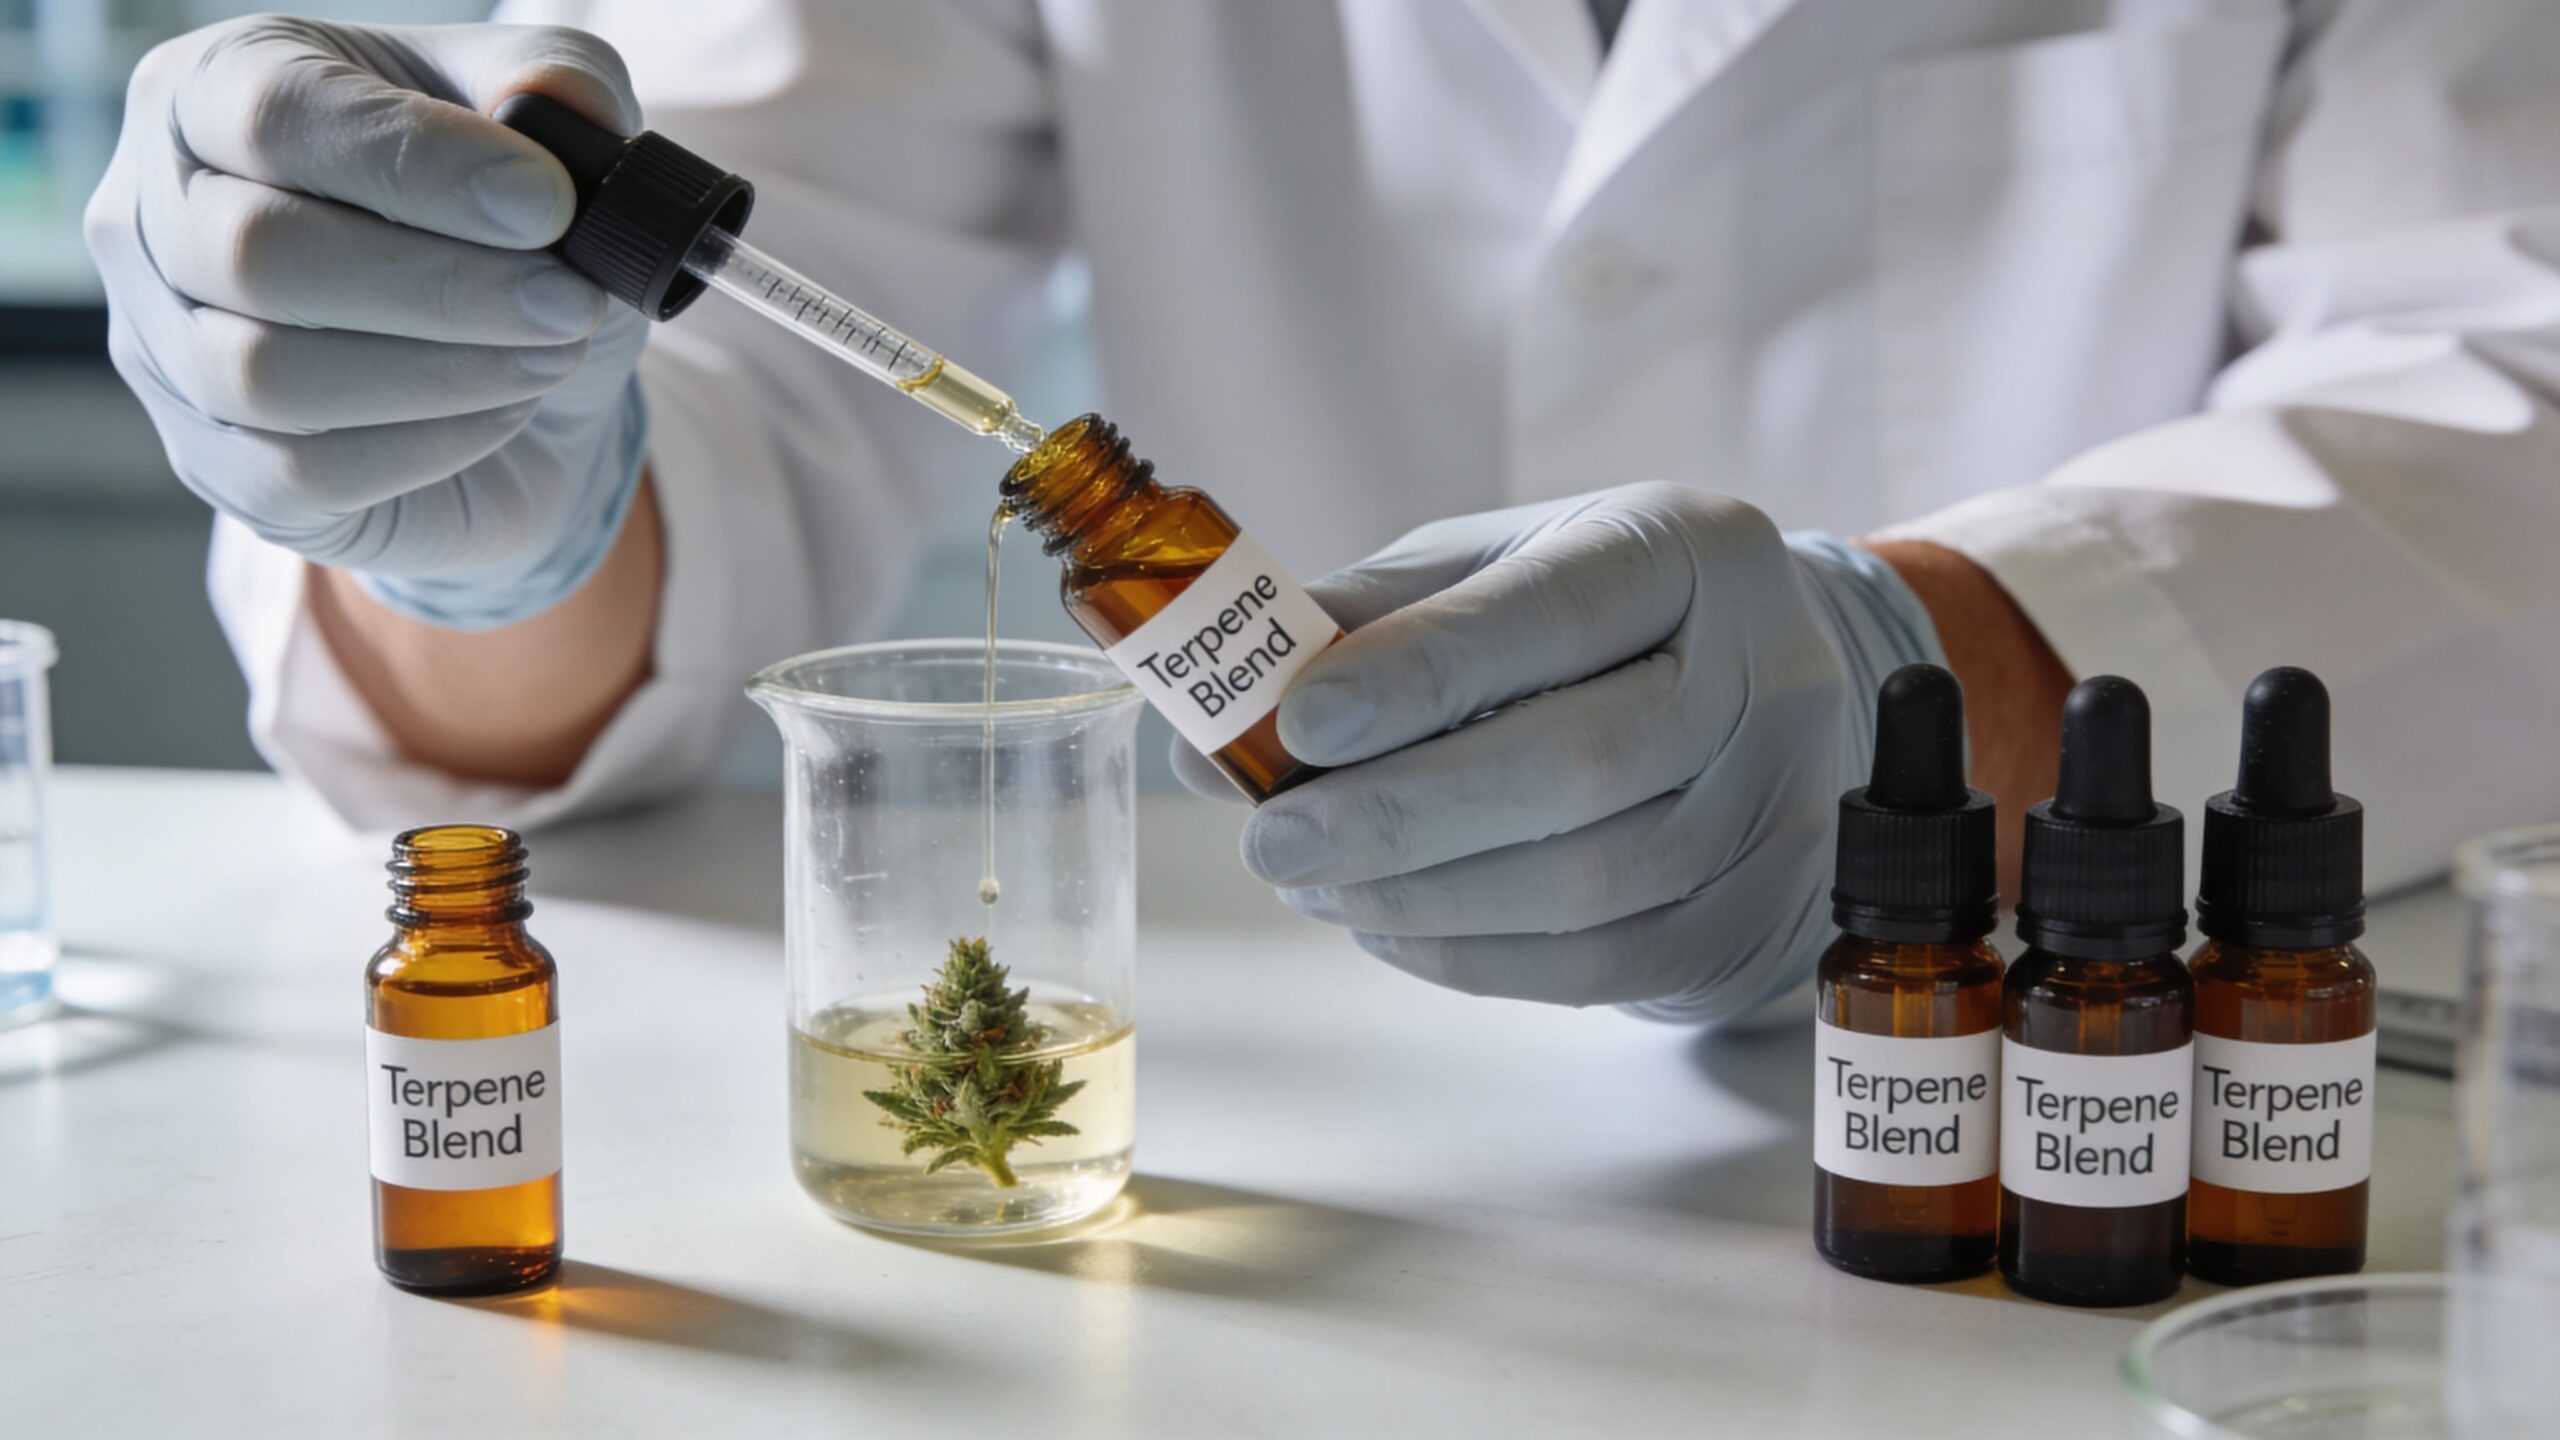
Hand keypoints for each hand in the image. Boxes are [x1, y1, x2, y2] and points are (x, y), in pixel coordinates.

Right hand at [85, 16, 650, 627]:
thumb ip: (555, 82)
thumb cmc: (504, 222)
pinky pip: (302, 472)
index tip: (548, 203)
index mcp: (210, 88)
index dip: (417, 163)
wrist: (521, 364)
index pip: (273, 113)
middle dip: (444, 284)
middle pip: (256, 252)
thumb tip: (555, 102)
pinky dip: (428, 444)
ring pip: (266, 374)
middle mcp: (154, 214)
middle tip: (571, 302)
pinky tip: (504, 410)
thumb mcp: (546, 127)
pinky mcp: (217, 463)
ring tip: (552, 352)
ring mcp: (166, 350)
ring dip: (443, 371)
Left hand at [1174, 483, 1939, 1023]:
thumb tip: (1217, 718)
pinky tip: (1389, 926)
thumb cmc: (1596, 626)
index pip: (1555, 611)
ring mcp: (1773, 805)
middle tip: (1273, 839)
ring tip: (1315, 881)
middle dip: (1404, 814)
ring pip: (1590, 884)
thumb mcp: (1494, 570)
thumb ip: (1365, 624)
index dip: (1420, 673)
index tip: (1298, 723)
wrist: (1772, 700)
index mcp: (1687, 550)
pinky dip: (1471, 957)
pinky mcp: (1753, 915)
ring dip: (1422, 898)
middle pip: (1581, 764)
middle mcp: (1763, 670)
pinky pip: (1600, 968)